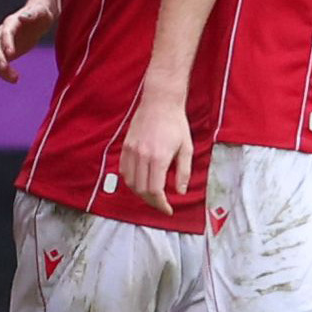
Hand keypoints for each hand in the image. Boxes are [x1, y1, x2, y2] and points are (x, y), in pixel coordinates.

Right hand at [0, 3, 53, 83]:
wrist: (39, 16)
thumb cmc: (41, 11)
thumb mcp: (41, 11)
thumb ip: (32, 14)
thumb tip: (22, 17)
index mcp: (11, 22)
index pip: (6, 33)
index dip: (6, 43)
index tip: (11, 54)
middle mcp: (3, 33)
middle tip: (5, 68)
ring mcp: (3, 44)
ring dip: (1, 69)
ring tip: (15, 79)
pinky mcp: (7, 53)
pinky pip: (1, 64)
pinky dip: (4, 73)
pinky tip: (15, 79)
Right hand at [117, 94, 192, 215]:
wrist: (160, 101)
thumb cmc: (176, 123)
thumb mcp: (187, 148)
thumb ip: (184, 172)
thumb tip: (180, 192)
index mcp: (158, 158)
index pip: (155, 191)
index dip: (161, 205)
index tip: (168, 210)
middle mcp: (142, 156)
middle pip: (141, 190)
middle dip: (152, 202)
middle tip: (161, 204)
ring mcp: (131, 150)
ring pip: (130, 182)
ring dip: (140, 193)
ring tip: (151, 195)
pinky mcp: (126, 146)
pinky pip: (124, 170)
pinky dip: (131, 181)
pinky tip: (140, 182)